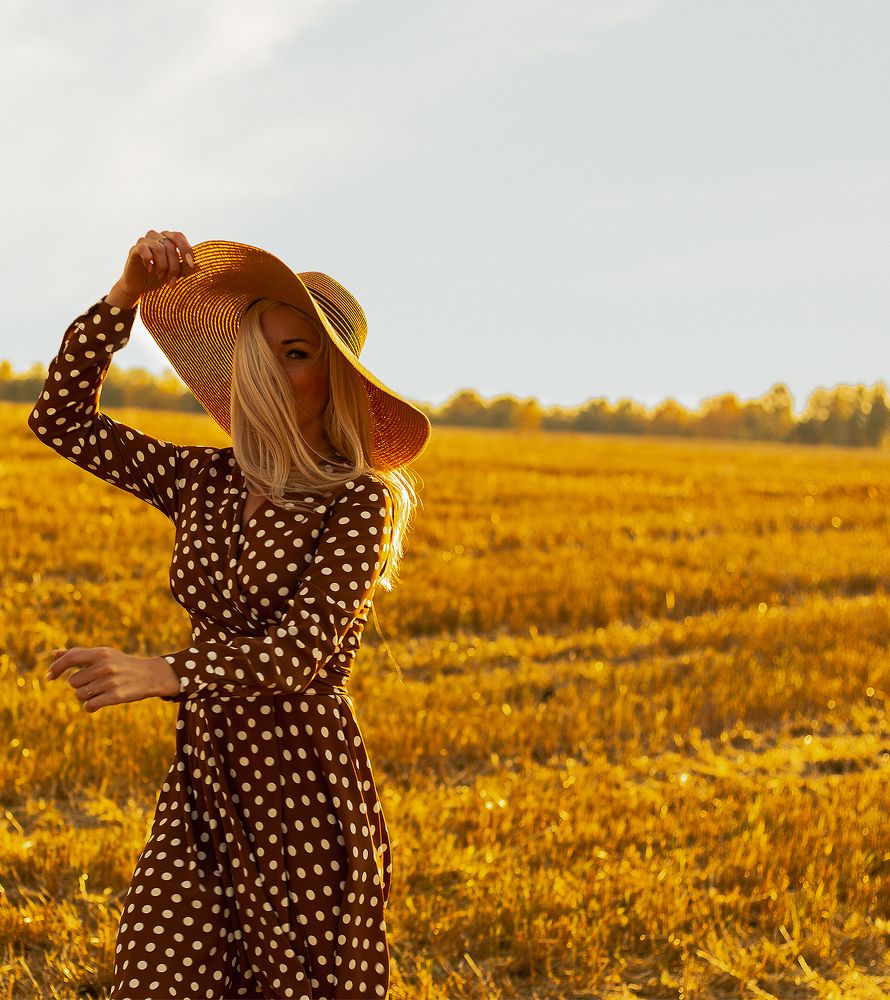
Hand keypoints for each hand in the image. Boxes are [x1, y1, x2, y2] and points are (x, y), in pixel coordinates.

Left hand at [46, 646, 180, 711]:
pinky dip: (91, 706)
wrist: (150, 675)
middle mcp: (105, 666)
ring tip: (101, 691)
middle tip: (95, 682)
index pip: (71, 658)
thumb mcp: (103, 655)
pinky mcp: (115, 696)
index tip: (49, 677)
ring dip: (86, 696)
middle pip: (73, 682)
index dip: (56, 668)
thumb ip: (78, 654)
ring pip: (80, 695)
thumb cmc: (122, 664)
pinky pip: (89, 706)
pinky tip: (99, 702)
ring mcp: (110, 681)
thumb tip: (53, 654)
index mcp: (101, 653)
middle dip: (80, 685)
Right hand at [112, 229, 200, 303]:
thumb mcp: (175, 273)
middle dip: (174, 266)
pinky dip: (149, 261)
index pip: (179, 237)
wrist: (139, 285)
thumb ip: (185, 267)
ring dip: (162, 266)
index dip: (186, 249)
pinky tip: (150, 269)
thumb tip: (200, 267)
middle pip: (171, 246)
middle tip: (172, 281)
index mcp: (168, 239)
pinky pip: (144, 249)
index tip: (191, 265)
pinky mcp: (134, 248)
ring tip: (160, 276)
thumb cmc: (159, 277)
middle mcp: (157, 236)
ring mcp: (145, 241)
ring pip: (159, 248)